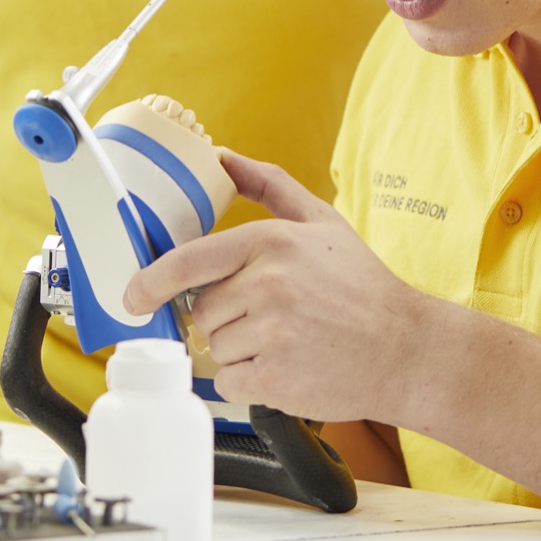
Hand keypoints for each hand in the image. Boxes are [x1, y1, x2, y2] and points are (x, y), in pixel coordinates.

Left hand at [121, 151, 441, 422]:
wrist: (406, 349)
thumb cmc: (364, 287)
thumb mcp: (322, 222)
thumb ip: (269, 185)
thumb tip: (223, 157)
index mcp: (273, 242)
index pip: (189, 260)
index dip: (151, 280)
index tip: (134, 296)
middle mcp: (269, 284)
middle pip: (202, 310)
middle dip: (226, 318)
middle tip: (272, 317)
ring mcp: (271, 333)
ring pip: (214, 348)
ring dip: (240, 351)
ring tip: (286, 341)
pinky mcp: (274, 377)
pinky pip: (229, 383)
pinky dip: (250, 382)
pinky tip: (286, 367)